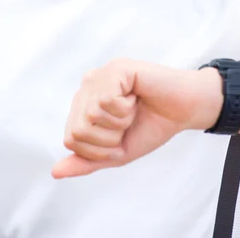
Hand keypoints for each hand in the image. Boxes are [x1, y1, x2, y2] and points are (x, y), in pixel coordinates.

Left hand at [52, 58, 222, 177]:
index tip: (120, 135)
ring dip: (120, 122)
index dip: (99, 148)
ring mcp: (101, 75)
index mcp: (84, 103)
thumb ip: (87, 161)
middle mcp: (88, 86)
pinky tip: (136, 96)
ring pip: (92, 115)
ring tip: (134, 108)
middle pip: (78, 130)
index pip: (71, 139)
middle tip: (128, 122)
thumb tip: (55, 172)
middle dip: (109, 138)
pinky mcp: (116, 68)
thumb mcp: (116, 153)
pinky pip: (106, 101)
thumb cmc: (151, 126)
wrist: (183, 110)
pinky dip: (126, 109)